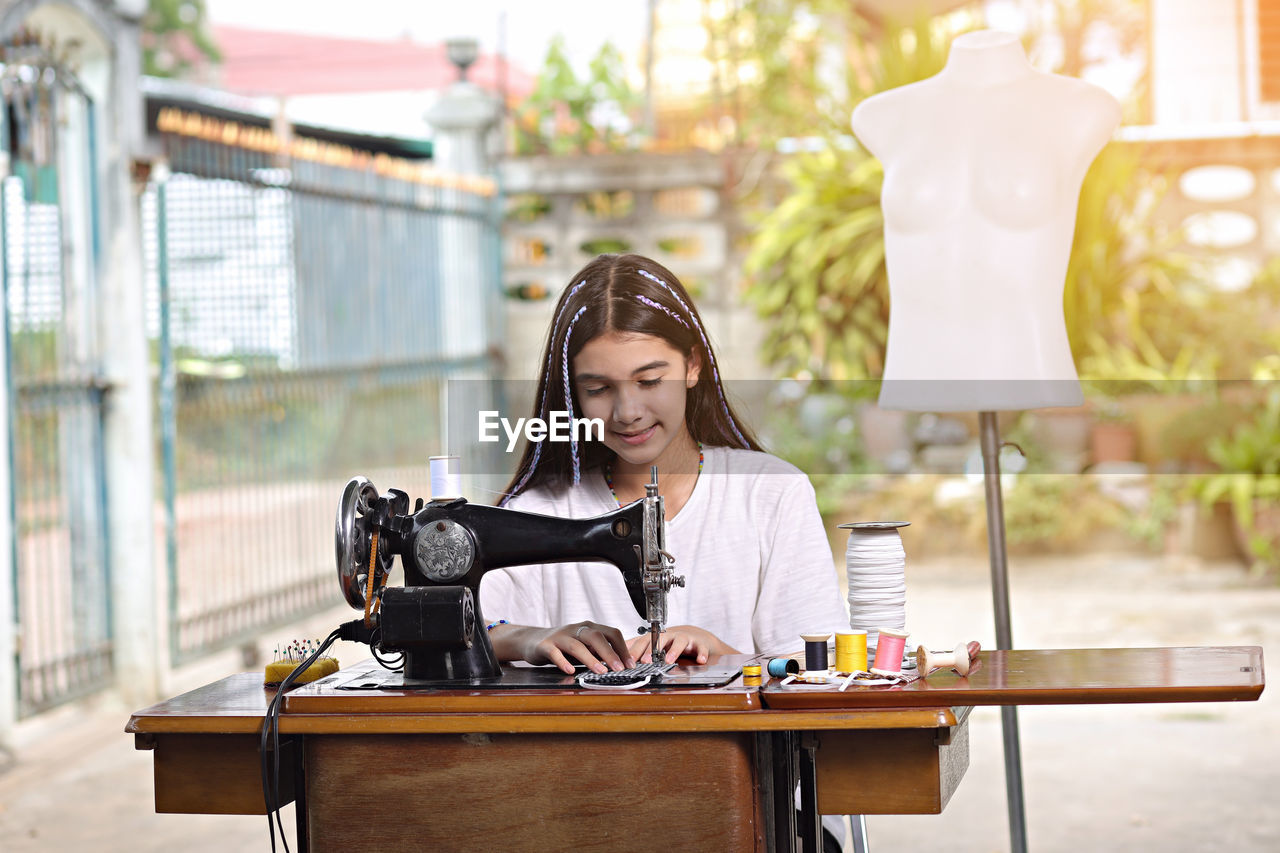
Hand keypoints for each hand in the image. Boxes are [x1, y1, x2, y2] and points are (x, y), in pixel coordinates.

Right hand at [493, 622, 634, 674]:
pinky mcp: (545, 646)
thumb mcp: (584, 646)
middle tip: (620, 668)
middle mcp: (576, 629)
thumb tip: (622, 664)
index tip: (631, 663)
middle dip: (610, 653)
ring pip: (577, 645)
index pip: (610, 633)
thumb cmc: (563, 645)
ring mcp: (560, 636)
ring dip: (590, 659)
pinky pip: (555, 653)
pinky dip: (563, 662)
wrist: (533, 640)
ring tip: (600, 671)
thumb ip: (600, 652)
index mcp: (589, 628)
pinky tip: (570, 671)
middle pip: (596, 636)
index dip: (622, 648)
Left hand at [626, 625, 738, 665]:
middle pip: (660, 639)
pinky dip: (702, 653)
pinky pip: (701, 648)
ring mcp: (685, 639)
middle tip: (645, 660)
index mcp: (657, 637)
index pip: (644, 642)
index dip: (636, 650)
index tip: (628, 660)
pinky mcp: (699, 644)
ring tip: (669, 660)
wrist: (696, 637)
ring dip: (674, 651)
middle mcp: (670, 636)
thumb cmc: (672, 642)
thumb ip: (637, 646)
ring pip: (679, 642)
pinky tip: (700, 660)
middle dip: (652, 649)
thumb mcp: (654, 643)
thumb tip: (616, 651)